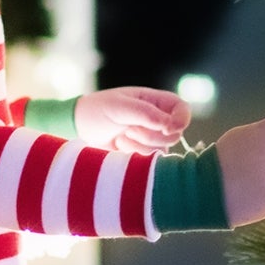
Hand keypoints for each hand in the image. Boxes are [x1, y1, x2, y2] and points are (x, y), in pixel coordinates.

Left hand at [75, 86, 190, 153]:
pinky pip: (150, 162)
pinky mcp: (145, 155)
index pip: (182, 110)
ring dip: (138, 145)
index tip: (168, 128)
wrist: (82, 128)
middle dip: (148, 135)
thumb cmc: (99, 110)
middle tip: (128, 128)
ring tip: (121, 135)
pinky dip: (133, 155)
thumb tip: (170, 125)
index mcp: (158, 102)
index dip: (181, 121)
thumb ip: (146, 114)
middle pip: (173, 135)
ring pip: (161, 150)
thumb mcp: (120, 106)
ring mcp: (153, 139)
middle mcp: (160, 120)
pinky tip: (120, 146)